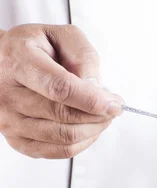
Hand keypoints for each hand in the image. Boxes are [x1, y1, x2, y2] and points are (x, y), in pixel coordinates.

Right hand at [0, 24, 122, 158]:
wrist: (1, 63)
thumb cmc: (33, 48)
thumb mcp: (60, 36)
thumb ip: (82, 56)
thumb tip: (96, 88)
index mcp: (19, 62)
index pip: (60, 88)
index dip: (92, 100)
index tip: (114, 103)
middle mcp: (9, 94)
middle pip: (64, 116)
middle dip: (98, 115)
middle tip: (112, 108)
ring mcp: (10, 121)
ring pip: (64, 137)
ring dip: (93, 130)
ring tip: (102, 117)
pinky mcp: (17, 140)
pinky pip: (58, 151)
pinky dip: (82, 143)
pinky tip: (89, 129)